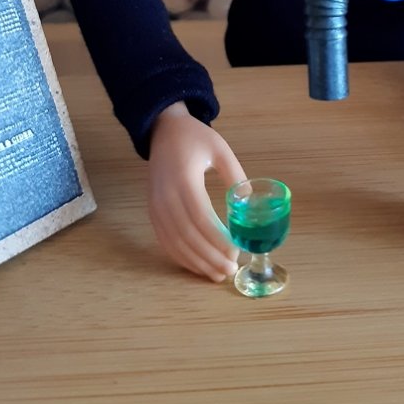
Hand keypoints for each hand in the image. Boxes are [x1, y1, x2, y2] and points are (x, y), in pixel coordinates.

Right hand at [147, 102, 246, 281]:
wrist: (162, 130)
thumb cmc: (194, 138)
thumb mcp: (220, 149)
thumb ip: (235, 175)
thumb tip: (250, 206)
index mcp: (184, 179)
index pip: (201, 218)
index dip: (217, 239)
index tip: (235, 252)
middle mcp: (165, 196)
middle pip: (187, 235)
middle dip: (209, 257)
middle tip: (229, 270)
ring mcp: (156, 206)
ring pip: (175, 242)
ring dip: (196, 262)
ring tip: (216, 273)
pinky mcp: (153, 211)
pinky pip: (165, 240)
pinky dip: (181, 256)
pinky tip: (197, 264)